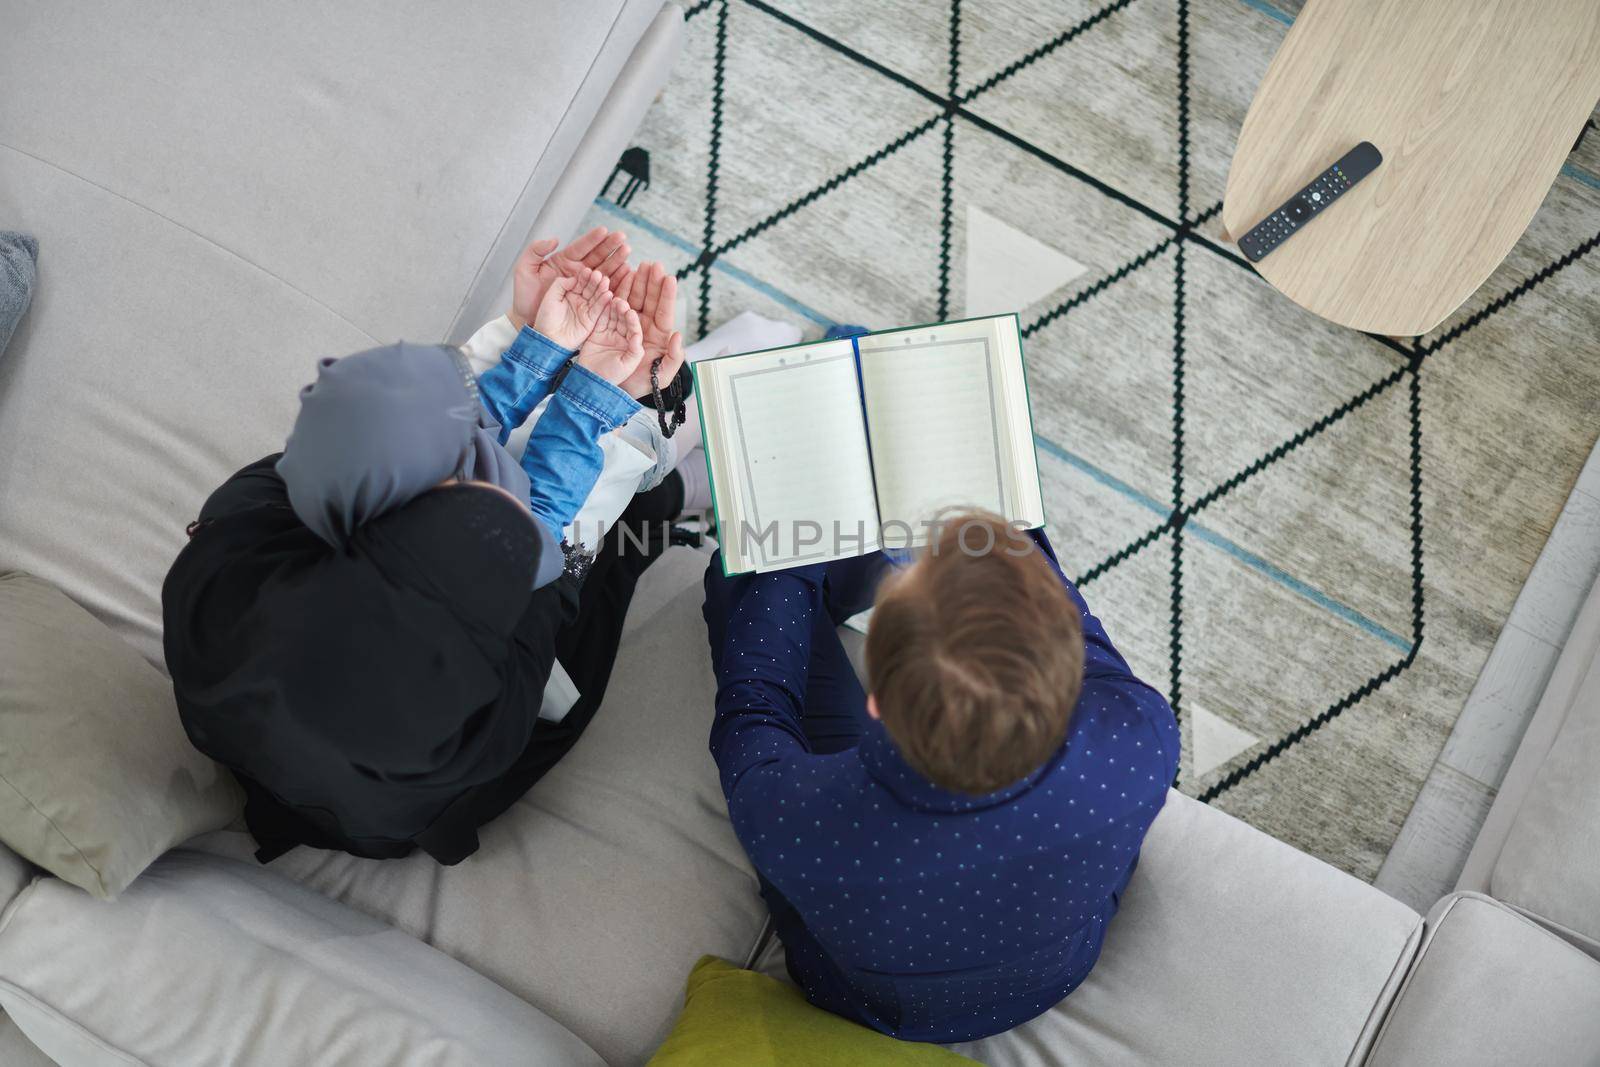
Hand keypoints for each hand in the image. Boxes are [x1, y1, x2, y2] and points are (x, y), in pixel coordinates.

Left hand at [509, 227, 630, 329]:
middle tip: (622, 237)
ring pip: (604, 270)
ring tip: (627, 253)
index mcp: (564, 261)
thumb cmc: (524, 296)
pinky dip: (617, 282)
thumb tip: (555, 239)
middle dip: (610, 246)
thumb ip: (535, 251)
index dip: (592, 239)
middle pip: (597, 256)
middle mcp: (578, 272)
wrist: (527, 320)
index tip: (604, 230)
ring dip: (617, 262)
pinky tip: (626, 274)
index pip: (581, 247)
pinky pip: (605, 290)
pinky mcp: (590, 301)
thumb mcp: (524, 269)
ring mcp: (585, 286)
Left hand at [533, 266, 610, 349]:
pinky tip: (608, 295)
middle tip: (599, 275)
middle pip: (590, 287)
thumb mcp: (550, 297)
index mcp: (569, 291)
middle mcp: (579, 298)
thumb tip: (574, 277)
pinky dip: (604, 302)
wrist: (548, 339)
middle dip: (595, 281)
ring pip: (596, 296)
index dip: (584, 275)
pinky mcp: (592, 320)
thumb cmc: (545, 319)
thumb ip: (560, 284)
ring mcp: (586, 309)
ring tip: (605, 282)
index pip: (579, 280)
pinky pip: (599, 310)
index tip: (588, 270)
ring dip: (602, 289)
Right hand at [576, 300, 643, 386]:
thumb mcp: (629, 367)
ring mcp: (611, 333)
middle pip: (626, 319)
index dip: (634, 320)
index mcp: (635, 344)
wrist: (591, 381)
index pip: (637, 328)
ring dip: (613, 308)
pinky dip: (601, 310)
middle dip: (624, 310)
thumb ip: (636, 352)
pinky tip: (602, 302)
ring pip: (614, 316)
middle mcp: (625, 336)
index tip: (631, 313)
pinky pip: (601, 319)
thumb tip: (641, 338)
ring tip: (612, 300)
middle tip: (621, 303)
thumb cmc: (612, 377)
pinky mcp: (598, 331)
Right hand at [615, 262, 684, 398]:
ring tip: (638, 266)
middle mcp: (645, 326)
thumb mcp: (662, 376)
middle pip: (650, 300)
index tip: (669, 278)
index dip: (667, 295)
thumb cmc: (640, 385)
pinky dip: (618, 290)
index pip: (664, 312)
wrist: (612, 390)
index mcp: (659, 336)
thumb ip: (674, 358)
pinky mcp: (611, 324)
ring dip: (637, 282)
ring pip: (634, 298)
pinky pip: (616, 304)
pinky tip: (621, 277)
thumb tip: (678, 335)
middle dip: (652, 282)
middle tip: (653, 264)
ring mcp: (628, 323)